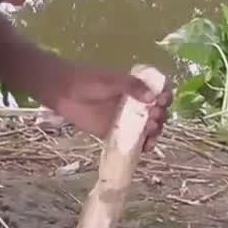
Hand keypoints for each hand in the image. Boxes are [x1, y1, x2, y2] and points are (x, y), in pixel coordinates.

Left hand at [51, 65, 172, 150]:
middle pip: (157, 113)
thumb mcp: (111, 81)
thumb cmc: (87, 81)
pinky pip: (132, 141)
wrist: (62, 92)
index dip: (165, 97)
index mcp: (135, 88)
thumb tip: (152, 98)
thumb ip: (131, 87)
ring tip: (150, 131)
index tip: (163, 100)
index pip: (158, 93)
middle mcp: (134, 104)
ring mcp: (124, 120)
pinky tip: (145, 146)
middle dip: (160, 115)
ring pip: (147, 129)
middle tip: (154, 116)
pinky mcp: (113, 133)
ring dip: (154, 131)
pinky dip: (142, 145)